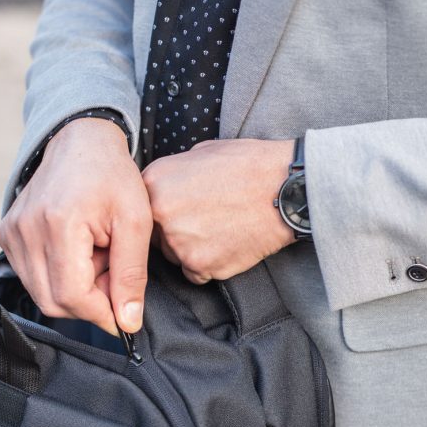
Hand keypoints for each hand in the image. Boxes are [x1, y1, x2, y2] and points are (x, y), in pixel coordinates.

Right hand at [0, 117, 152, 334]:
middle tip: (112, 277)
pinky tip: (78, 255)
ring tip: (96, 259)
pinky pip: (32, 278)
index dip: (101, 314)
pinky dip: (59, 278)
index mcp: (58, 223)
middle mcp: (25, 230)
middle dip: (89, 303)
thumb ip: (132, 275)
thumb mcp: (135, 223)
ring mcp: (11, 233)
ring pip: (42, 294)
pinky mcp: (6, 235)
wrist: (80, 142)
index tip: (123, 314)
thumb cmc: (113, 177)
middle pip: (53, 302)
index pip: (72, 296)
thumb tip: (128, 322)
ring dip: (75, 290)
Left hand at [142, 138, 296, 283]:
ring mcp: (179, 243)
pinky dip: (209, 264)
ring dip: (191, 249)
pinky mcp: (200, 266)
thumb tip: (165, 187)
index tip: (177, 211)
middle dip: (173, 232)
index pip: (141, 207)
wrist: (285, 190)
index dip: (160, 211)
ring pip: (174, 256)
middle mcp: (160, 213)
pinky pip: (195, 273)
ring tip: (221, 228)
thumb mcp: (202, 152)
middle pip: (154, 235)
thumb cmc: (249, 166)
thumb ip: (174, 173)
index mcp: (155, 181)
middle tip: (205, 219)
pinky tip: (228, 244)